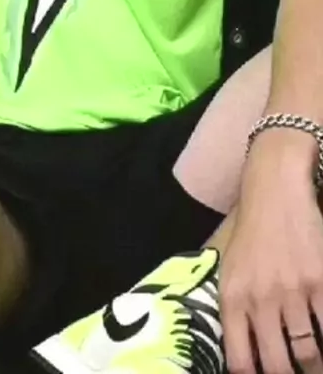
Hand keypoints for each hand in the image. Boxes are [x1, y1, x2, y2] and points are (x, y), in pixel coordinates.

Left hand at [220, 132, 322, 373]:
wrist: (275, 191)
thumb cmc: (253, 235)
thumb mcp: (232, 273)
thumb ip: (238, 316)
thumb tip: (248, 361)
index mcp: (233, 300)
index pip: (241, 363)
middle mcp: (260, 299)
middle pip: (278, 365)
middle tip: (299, 371)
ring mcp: (291, 290)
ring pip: (309, 352)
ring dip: (315, 364)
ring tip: (315, 362)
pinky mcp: (319, 278)